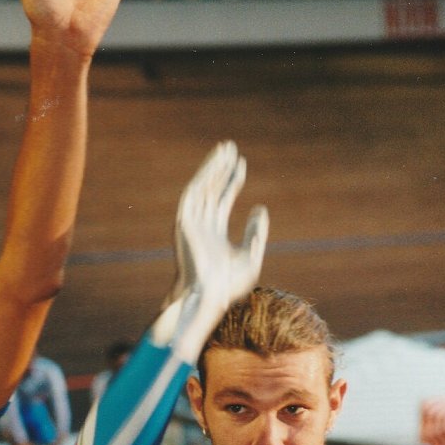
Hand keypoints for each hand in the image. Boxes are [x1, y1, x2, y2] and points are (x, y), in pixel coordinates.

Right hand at [153, 142, 268, 363]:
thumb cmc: (231, 285)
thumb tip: (260, 208)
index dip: (231, 181)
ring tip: (226, 149)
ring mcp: (192, 224)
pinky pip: (193, 194)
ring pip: (203, 188)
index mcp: (214, 234)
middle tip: (231, 147)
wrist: (211, 296)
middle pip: (211, 190)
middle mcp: (201, 226)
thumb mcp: (251, 255)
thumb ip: (255, 231)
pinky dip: (204, 177)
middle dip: (221, 168)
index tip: (241, 164)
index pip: (222, 200)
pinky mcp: (184, 223)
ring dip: (213, 168)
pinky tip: (215, 164)